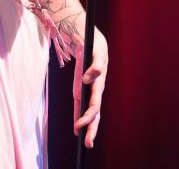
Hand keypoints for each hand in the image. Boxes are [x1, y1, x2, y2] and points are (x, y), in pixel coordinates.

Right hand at [73, 28, 107, 147]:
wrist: (88, 36)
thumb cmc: (85, 62)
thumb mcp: (78, 85)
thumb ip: (80, 102)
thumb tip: (78, 124)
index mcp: (94, 91)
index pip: (94, 113)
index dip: (91, 127)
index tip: (85, 142)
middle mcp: (99, 82)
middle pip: (96, 105)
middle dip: (92, 123)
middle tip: (88, 140)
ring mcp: (100, 69)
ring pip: (98, 88)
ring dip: (93, 102)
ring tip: (87, 117)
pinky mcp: (98, 53)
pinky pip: (97, 63)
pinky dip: (92, 72)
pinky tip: (86, 79)